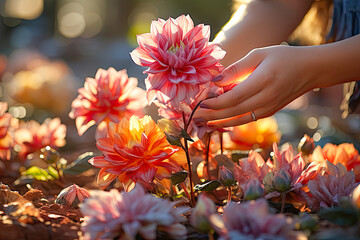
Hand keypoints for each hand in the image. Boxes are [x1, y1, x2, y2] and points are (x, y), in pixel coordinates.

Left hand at [193, 45, 321, 127]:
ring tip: (202, 123)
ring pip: (240, 119)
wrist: (310, 70)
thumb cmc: (283, 57)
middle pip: (234, 111)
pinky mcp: (270, 112)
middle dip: (212, 115)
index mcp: (263, 81)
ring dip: (219, 122)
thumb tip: (215, 81)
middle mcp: (266, 98)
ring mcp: (269, 108)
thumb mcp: (259, 54)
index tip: (200, 102)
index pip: (233, 97)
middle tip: (194, 116)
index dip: (215, 102)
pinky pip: (247, 120)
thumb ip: (237, 68)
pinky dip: (232, 122)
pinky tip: (219, 122)